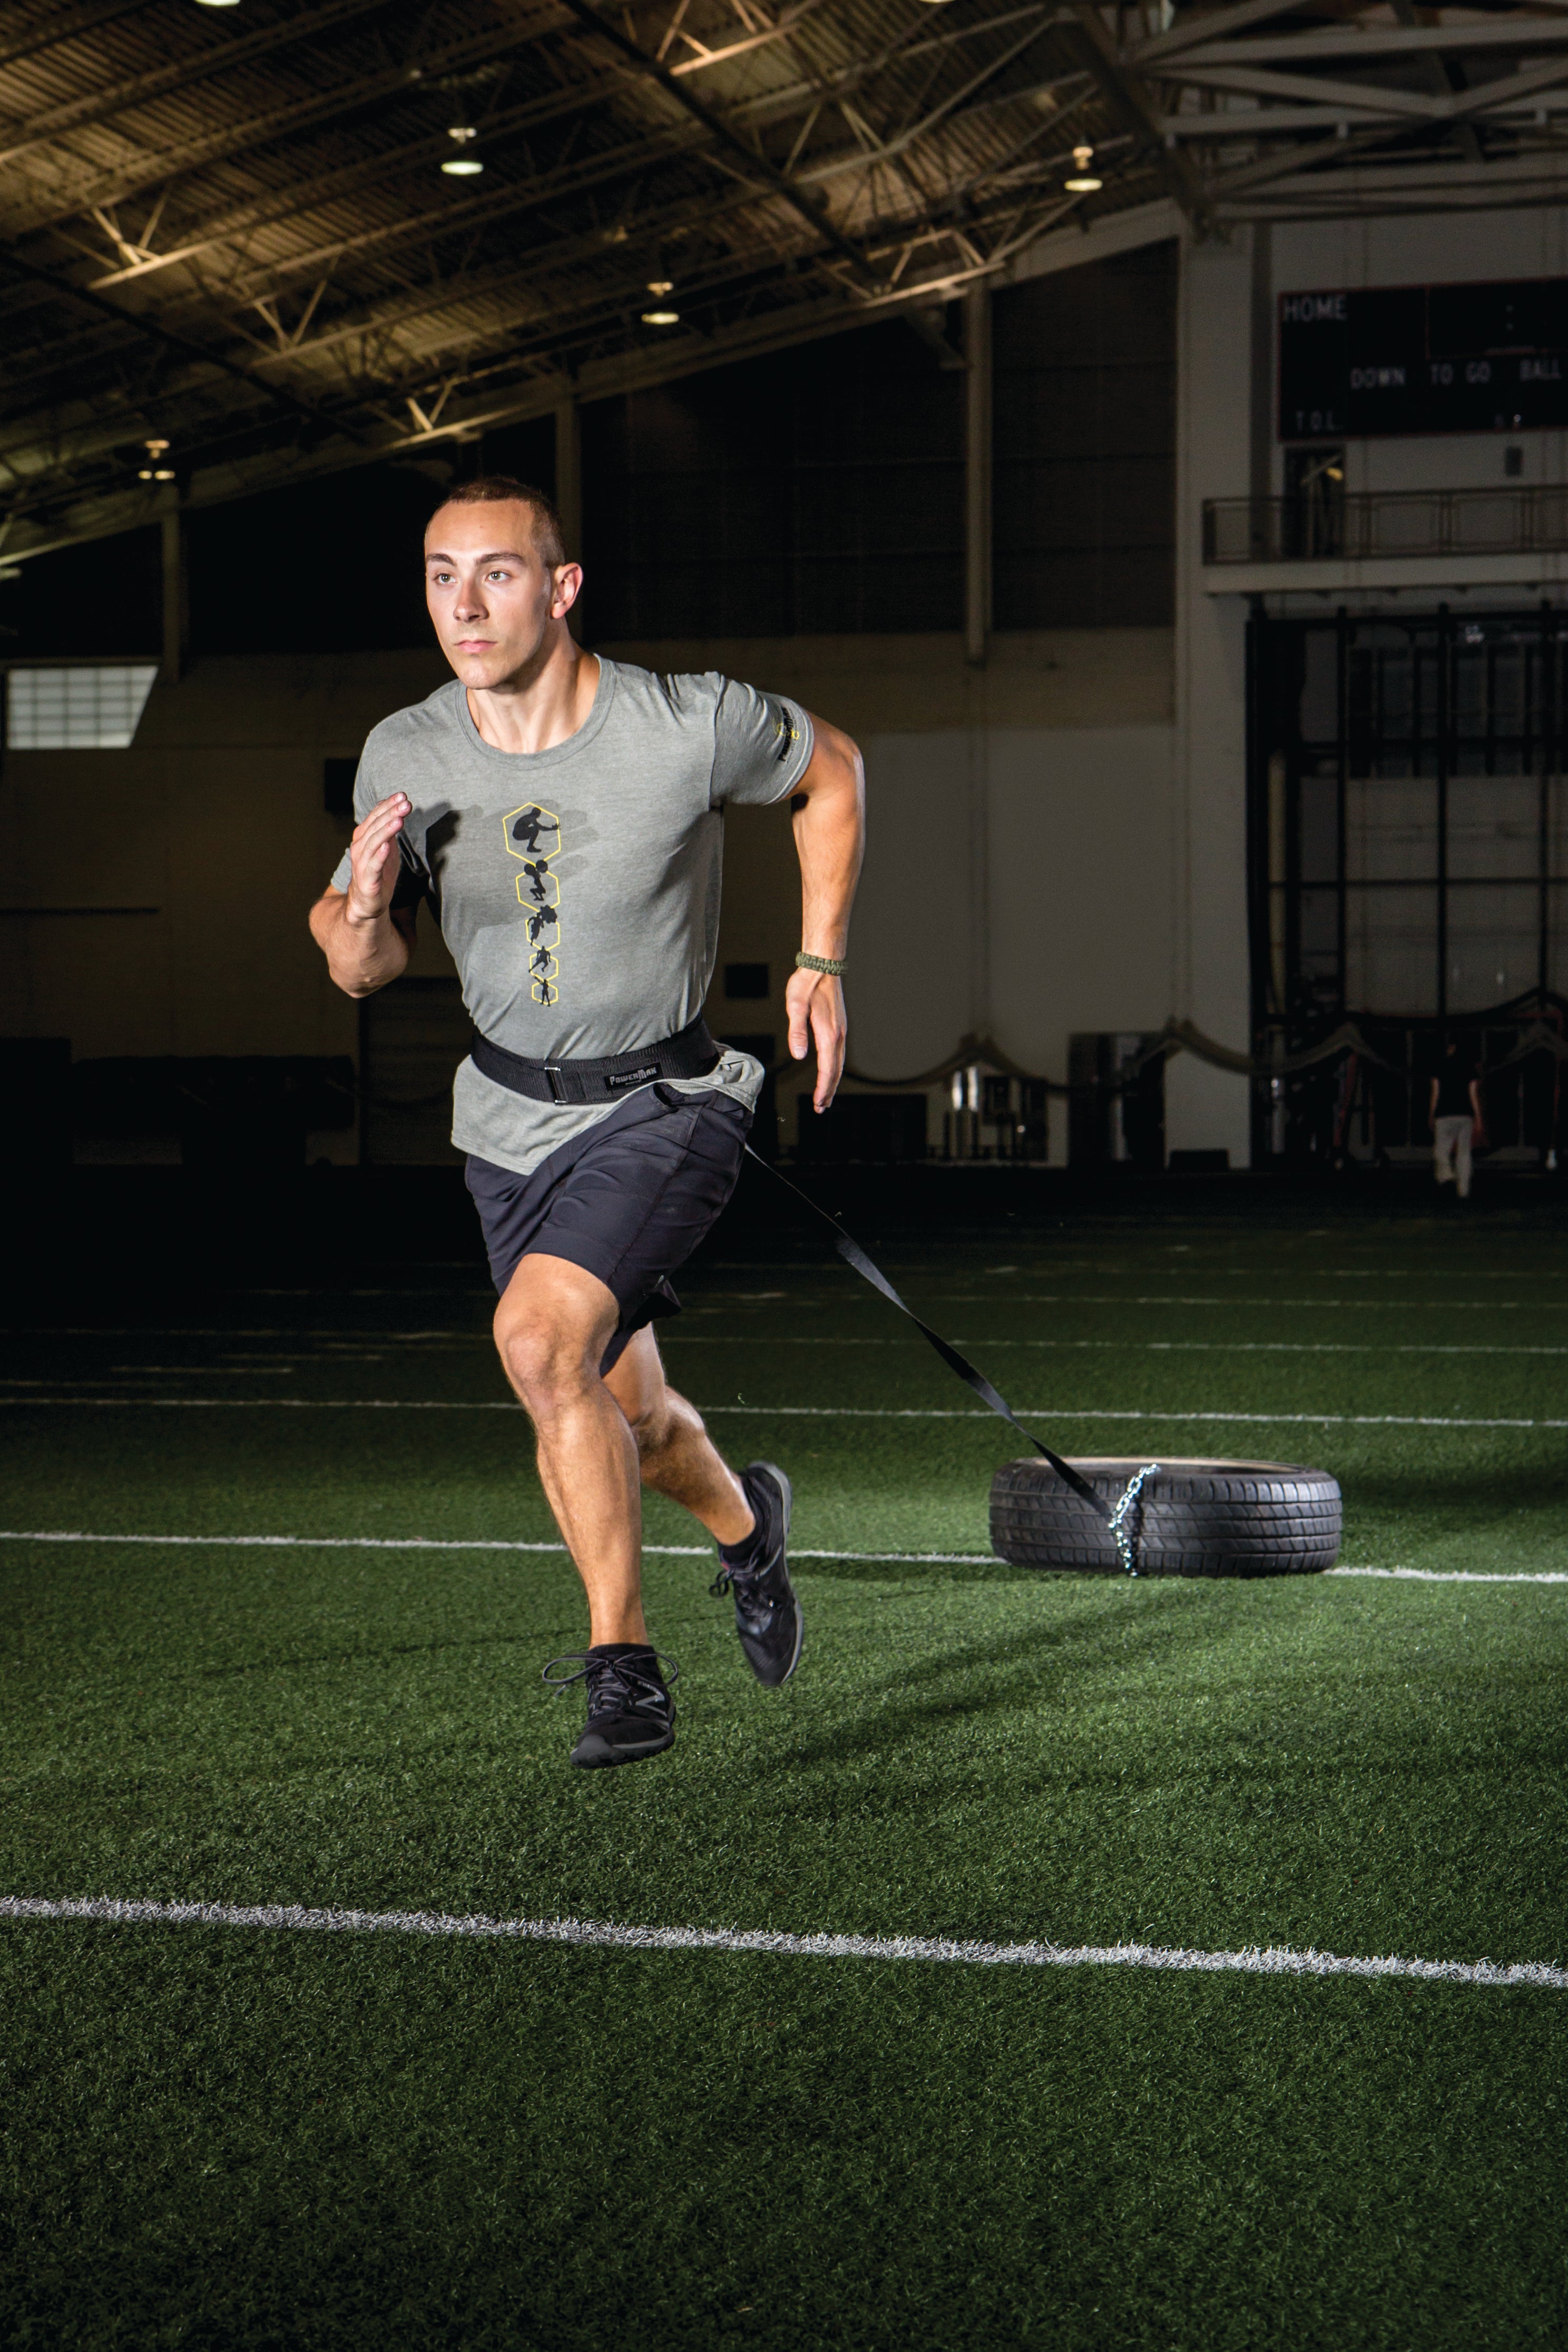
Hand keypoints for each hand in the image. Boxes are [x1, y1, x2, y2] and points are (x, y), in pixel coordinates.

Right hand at [345, 792, 410, 923]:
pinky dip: (380, 855)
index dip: (388, 805)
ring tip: (399, 820)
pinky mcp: (367, 879)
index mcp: (364, 837)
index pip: (376, 816)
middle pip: (376, 826)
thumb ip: (389, 830)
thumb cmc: (378, 873)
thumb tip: (399, 809)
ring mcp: (362, 863)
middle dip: (391, 813)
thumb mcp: (386, 847)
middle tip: (405, 803)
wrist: (366, 903)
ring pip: (374, 843)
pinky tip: (387, 846)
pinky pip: (373, 865)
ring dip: (386, 830)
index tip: (402, 795)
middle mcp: (360, 847)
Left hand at [786, 966, 845, 1112]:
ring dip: (833, 1081)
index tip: (818, 1103)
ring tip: (827, 1096)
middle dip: (829, 1091)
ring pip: (839, 1063)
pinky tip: (830, 1070)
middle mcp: (838, 1035)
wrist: (823, 965)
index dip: (823, 1088)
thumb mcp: (796, 1006)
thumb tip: (799, 1054)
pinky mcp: (838, 1025)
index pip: (827, 1069)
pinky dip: (835, 1068)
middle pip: (836, 1070)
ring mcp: (840, 1030)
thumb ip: (797, 1031)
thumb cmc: (808, 983)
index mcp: (828, 1034)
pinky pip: (838, 1053)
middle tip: (822, 1107)